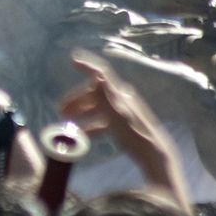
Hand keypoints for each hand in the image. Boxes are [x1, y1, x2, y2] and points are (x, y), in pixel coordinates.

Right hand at [65, 49, 191, 212]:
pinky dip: (90, 126)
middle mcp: (122, 99)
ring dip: (82, 112)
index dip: (87, 66)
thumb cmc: (134, 135)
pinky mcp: (124, 127)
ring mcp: (123, 113)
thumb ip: (105, 96)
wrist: (154, 155)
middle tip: (60, 111)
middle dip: (77, 99)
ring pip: (98, 108)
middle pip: (96, 93)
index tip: (72, 60)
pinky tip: (82, 137)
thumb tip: (96, 75)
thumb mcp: (117, 115)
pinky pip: (103, 122)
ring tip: (67, 123)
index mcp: (119, 94)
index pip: (102, 73)